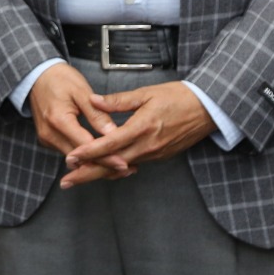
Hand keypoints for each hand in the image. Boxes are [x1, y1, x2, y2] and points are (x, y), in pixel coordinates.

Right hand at [27, 63, 122, 181]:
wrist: (37, 75)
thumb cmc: (60, 79)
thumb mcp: (81, 91)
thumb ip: (97, 113)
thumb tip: (113, 133)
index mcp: (58, 120)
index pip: (86, 146)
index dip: (106, 157)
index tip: (124, 164)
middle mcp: (50, 134)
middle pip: (80, 159)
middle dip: (103, 164)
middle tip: (126, 168)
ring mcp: (47, 139)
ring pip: (74, 159)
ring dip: (94, 162)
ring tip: (117, 163)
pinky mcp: (48, 140)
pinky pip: (68, 152)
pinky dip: (84, 156)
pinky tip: (100, 155)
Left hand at [61, 82, 214, 188]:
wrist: (207, 109)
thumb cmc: (177, 97)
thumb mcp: (147, 93)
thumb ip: (119, 100)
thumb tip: (94, 100)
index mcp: (142, 127)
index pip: (109, 144)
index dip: (88, 152)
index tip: (70, 158)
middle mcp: (147, 146)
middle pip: (112, 165)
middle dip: (87, 174)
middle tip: (66, 182)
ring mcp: (154, 154)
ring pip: (122, 168)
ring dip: (100, 173)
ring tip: (78, 177)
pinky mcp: (159, 156)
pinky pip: (134, 165)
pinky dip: (117, 169)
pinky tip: (104, 169)